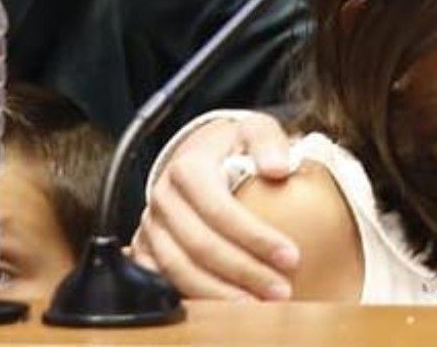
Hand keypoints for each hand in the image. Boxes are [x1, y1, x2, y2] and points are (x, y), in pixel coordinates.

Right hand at [134, 113, 299, 300]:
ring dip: (219, 293)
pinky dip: (192, 297)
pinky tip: (223, 307)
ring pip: (178, 269)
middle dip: (243, 273)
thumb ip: (269, 141)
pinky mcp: (145, 246)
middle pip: (200, 246)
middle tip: (281, 290)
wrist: (198, 152)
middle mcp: (163, 197)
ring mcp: (151, 225)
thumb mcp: (254, 128)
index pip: (220, 210)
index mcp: (188, 168)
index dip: (255, 237)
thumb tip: (278, 168)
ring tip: (258, 305)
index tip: (291, 256)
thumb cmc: (231, 144)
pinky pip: (162, 279)